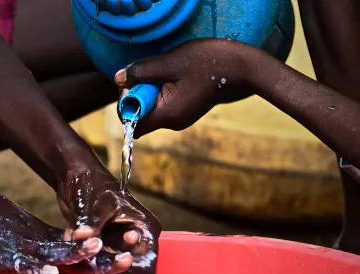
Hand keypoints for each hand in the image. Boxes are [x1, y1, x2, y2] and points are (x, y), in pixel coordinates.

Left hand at [56, 168, 160, 273]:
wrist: (76, 177)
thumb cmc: (91, 184)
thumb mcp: (94, 204)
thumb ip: (91, 224)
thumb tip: (81, 237)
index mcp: (144, 228)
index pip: (146, 264)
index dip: (128, 270)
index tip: (107, 266)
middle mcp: (136, 239)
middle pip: (129, 271)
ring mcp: (119, 243)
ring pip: (113, 270)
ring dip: (96, 271)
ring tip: (79, 270)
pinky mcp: (104, 245)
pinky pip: (99, 264)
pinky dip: (88, 264)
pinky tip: (74, 260)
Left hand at [115, 38, 255, 137]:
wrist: (242, 68)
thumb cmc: (209, 63)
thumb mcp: (171, 63)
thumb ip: (142, 71)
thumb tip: (118, 78)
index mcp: (168, 115)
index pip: (132, 124)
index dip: (125, 104)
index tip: (133, 82)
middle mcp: (173, 123)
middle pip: (141, 116)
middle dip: (138, 94)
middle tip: (149, 72)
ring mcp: (181, 118)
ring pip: (152, 109)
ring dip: (151, 90)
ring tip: (165, 72)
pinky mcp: (186, 110)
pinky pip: (164, 105)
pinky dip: (162, 91)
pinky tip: (174, 76)